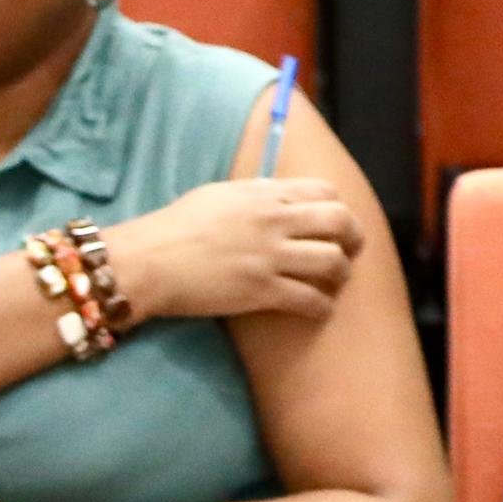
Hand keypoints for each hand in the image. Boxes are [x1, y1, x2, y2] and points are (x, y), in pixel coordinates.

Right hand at [101, 178, 361, 326]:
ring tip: (333, 282)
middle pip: (340, 223)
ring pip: (332, 262)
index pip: (324, 192)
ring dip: (340, 274)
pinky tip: (318, 309)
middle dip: (353, 238)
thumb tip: (277, 197)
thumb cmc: (174, 226)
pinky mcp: (262, 291)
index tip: (335, 223)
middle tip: (350, 251)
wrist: (148, 261)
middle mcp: (274, 221)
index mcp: (264, 194)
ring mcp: (270, 257)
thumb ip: (254, 194)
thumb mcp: (218, 195)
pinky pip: (309, 300)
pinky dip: (321, 306)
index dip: (337, 208)